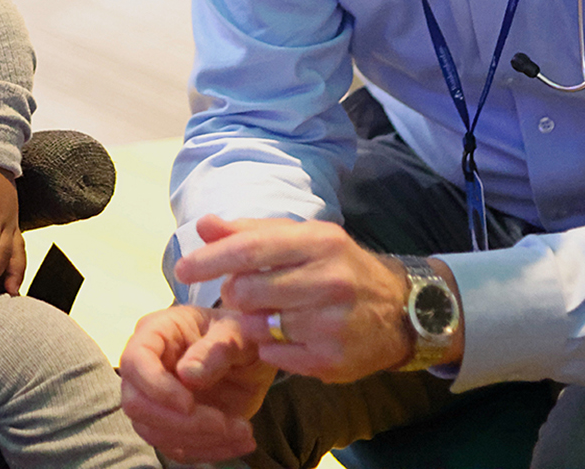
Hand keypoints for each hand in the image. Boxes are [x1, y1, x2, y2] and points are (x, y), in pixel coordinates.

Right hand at [118, 304, 276, 462]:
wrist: (251, 358)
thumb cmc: (240, 334)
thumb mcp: (238, 332)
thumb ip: (216, 348)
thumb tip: (187, 375)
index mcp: (156, 332)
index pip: (135, 361)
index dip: (156, 387)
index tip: (189, 403)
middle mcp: (146, 366)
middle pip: (136, 404)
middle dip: (180, 422)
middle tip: (223, 423)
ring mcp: (154, 399)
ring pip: (153, 432)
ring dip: (199, 439)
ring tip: (242, 431)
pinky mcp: (169, 424)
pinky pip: (176, 448)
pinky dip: (209, 451)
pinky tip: (239, 441)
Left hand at [175, 214, 452, 381]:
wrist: (401, 310)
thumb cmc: (339, 267)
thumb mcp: (304, 239)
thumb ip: (251, 232)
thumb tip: (204, 225)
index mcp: (319, 241)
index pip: (251, 248)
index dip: (210, 260)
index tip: (183, 270)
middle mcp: (329, 280)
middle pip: (248, 291)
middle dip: (235, 294)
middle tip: (246, 293)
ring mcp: (333, 323)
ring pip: (258, 326)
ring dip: (254, 322)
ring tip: (273, 313)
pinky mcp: (333, 359)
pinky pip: (274, 356)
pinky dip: (271, 347)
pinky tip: (289, 335)